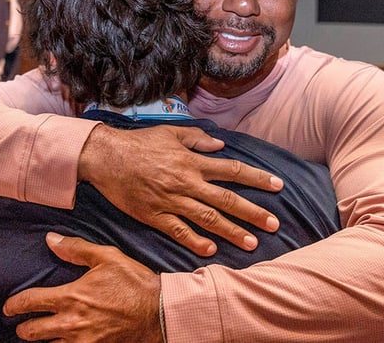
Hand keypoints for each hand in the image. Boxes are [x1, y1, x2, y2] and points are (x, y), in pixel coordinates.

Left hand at [4, 233, 162, 342]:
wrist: (160, 312)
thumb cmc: (135, 283)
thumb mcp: (107, 257)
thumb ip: (76, 249)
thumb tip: (50, 240)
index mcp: (71, 298)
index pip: (29, 302)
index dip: (13, 305)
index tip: (9, 306)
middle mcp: (71, 324)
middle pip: (32, 333)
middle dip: (23, 329)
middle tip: (22, 326)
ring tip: (39, 339)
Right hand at [79, 124, 282, 255]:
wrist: (106, 157)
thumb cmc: (139, 143)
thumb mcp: (171, 133)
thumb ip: (198, 139)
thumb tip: (221, 145)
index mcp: (192, 162)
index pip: (232, 170)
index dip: (257, 178)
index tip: (277, 186)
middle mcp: (186, 182)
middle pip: (226, 200)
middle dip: (253, 212)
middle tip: (273, 224)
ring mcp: (171, 201)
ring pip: (207, 219)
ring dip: (231, 232)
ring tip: (251, 244)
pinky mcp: (154, 215)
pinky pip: (178, 231)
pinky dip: (195, 241)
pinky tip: (211, 251)